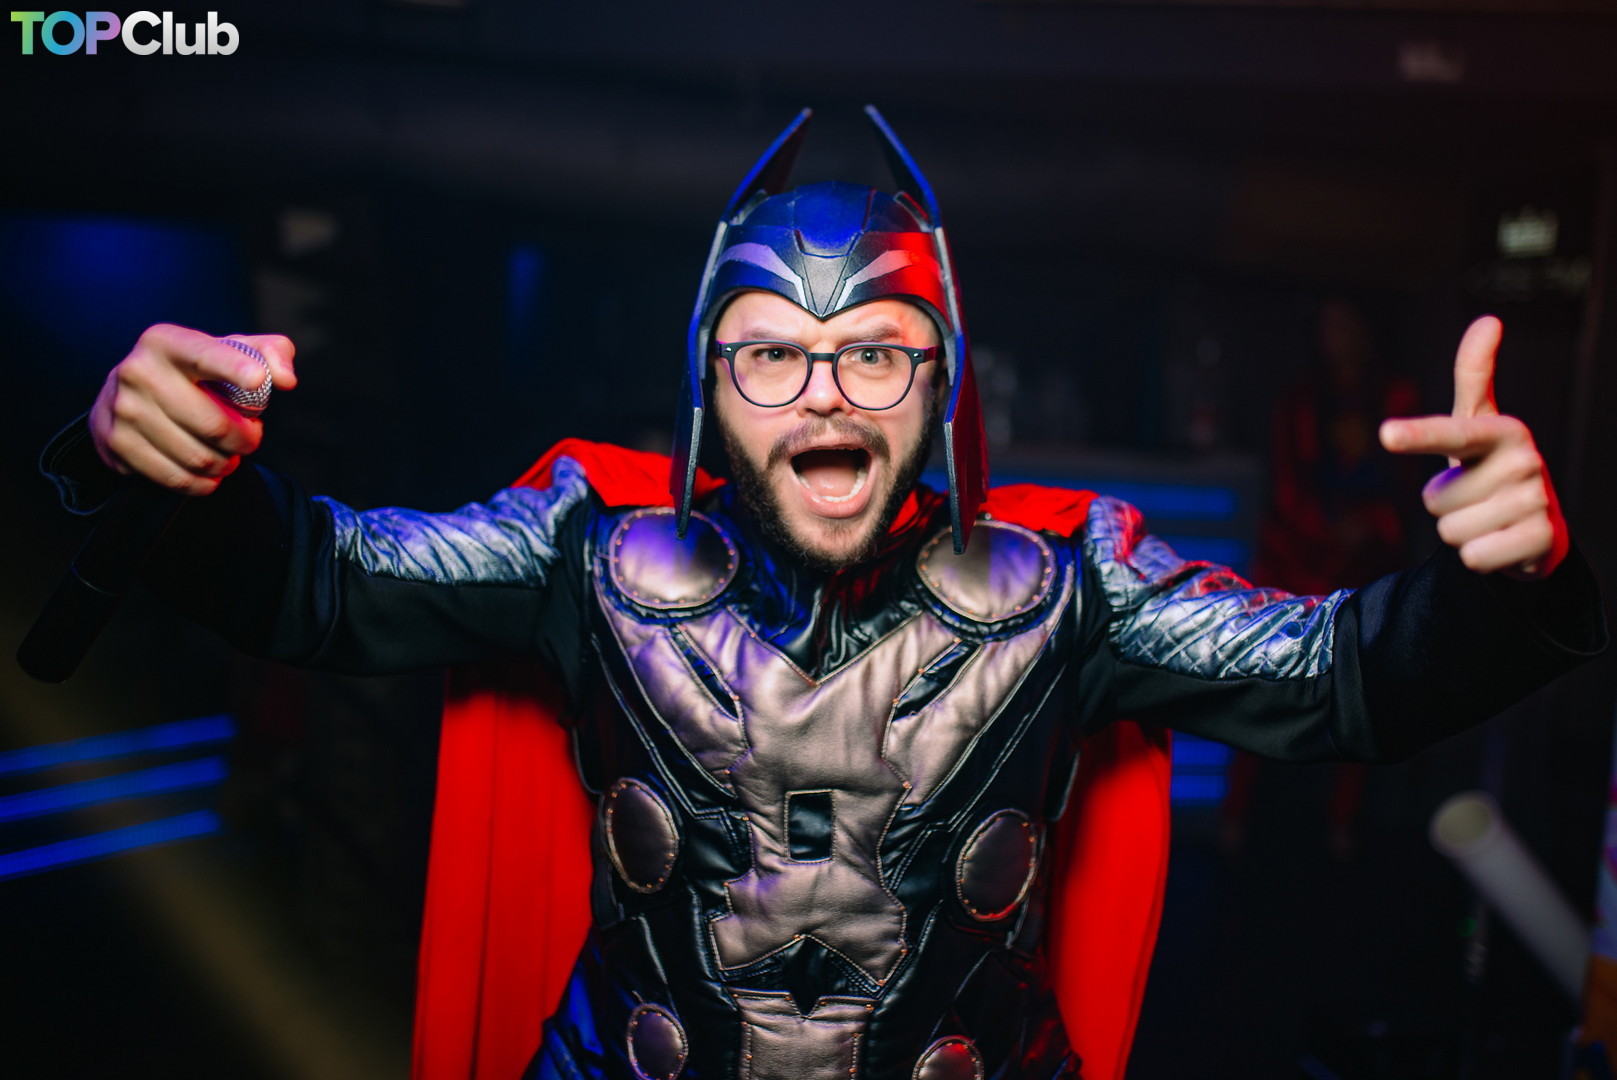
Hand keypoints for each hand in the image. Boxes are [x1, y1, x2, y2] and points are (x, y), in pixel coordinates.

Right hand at [90, 323, 297, 495]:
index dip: (233, 369)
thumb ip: (270, 353)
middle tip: (250, 437)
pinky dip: (203, 483)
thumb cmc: (197, 371)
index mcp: (165, 342)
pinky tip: (209, 473)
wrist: (132, 392)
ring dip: (225, 463)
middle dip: (246, 439)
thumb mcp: (231, 350)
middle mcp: (137, 371)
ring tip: (228, 454)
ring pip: (197, 457)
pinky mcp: (116, 443)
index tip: (257, 381)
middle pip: (213, 424)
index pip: (205, 356)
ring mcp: (123, 409)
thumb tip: (285, 380)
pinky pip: (175, 477)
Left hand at [1378, 316, 1567, 580]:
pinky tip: (1502, 543)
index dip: (1419, 435)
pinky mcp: (1540, 540)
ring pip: (1450, 531)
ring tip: (1488, 519)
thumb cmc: (1494, 470)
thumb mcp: (1479, 424)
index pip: (1451, 434)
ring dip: (1460, 532)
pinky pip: (1473, 557)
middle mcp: (1525, 462)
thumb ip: (1475, 375)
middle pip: (1435, 500)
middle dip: (1445, 506)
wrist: (1538, 528)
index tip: (1387, 433)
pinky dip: (1478, 557)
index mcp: (1503, 432)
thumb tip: (1488, 320)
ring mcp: (1536, 502)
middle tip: (1475, 499)